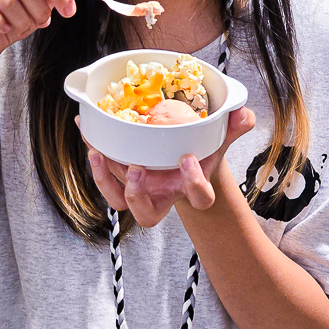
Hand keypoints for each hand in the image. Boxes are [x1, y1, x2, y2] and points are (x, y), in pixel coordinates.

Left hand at [81, 107, 255, 227]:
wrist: (182, 159)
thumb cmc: (201, 152)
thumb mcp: (219, 139)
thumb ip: (233, 128)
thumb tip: (243, 113)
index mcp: (191, 190)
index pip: (199, 198)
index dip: (194, 185)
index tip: (187, 159)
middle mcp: (162, 196)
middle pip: (146, 215)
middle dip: (137, 195)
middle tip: (136, 167)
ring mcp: (139, 190)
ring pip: (118, 199)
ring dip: (105, 178)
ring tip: (99, 152)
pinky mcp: (119, 177)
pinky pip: (102, 171)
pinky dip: (92, 148)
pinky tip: (84, 125)